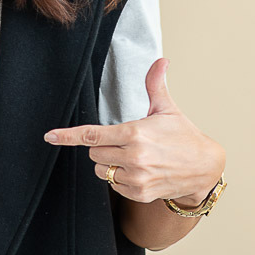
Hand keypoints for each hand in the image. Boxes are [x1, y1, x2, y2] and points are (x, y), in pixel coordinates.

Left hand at [43, 58, 224, 205]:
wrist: (204, 168)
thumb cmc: (184, 137)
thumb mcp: (168, 110)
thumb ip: (155, 86)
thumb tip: (160, 61)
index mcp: (135, 133)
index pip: (93, 134)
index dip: (67, 136)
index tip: (50, 136)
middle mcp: (133, 157)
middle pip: (94, 153)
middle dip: (103, 147)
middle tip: (124, 143)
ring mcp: (136, 177)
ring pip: (101, 171)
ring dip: (110, 164)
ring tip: (134, 158)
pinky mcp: (139, 193)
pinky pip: (113, 186)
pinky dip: (120, 179)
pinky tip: (140, 172)